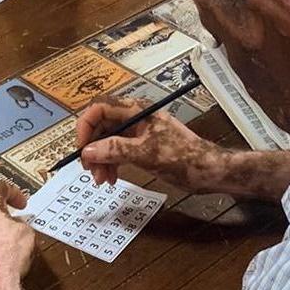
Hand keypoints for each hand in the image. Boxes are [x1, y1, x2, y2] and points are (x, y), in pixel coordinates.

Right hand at [76, 95, 219, 189]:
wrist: (208, 170)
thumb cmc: (181, 157)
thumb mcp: (146, 153)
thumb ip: (116, 150)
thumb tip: (88, 151)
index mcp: (136, 110)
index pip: (100, 108)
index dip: (85, 126)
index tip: (81, 150)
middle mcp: (134, 117)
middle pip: (101, 126)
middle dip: (92, 148)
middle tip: (90, 172)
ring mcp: (138, 133)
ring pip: (107, 141)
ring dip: (100, 160)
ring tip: (101, 181)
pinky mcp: (141, 147)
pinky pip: (117, 152)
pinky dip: (111, 164)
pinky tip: (112, 179)